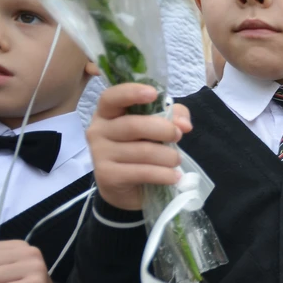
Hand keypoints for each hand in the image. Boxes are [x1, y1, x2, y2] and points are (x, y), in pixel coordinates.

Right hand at [87, 84, 191, 210]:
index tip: (153, 94)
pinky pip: (142, 172)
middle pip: (133, 125)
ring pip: (142, 151)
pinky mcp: (107, 176)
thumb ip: (173, 117)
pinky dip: (164, 175)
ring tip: (176, 160)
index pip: (111, 97)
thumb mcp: (158, 128)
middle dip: (163, 129)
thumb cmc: (142, 150)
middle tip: (178, 135)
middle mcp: (98, 130)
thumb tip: (184, 124)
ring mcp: (100, 154)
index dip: (131, 93)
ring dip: (168, 156)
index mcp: (107, 113)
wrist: (127, 189)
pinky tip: (174, 176)